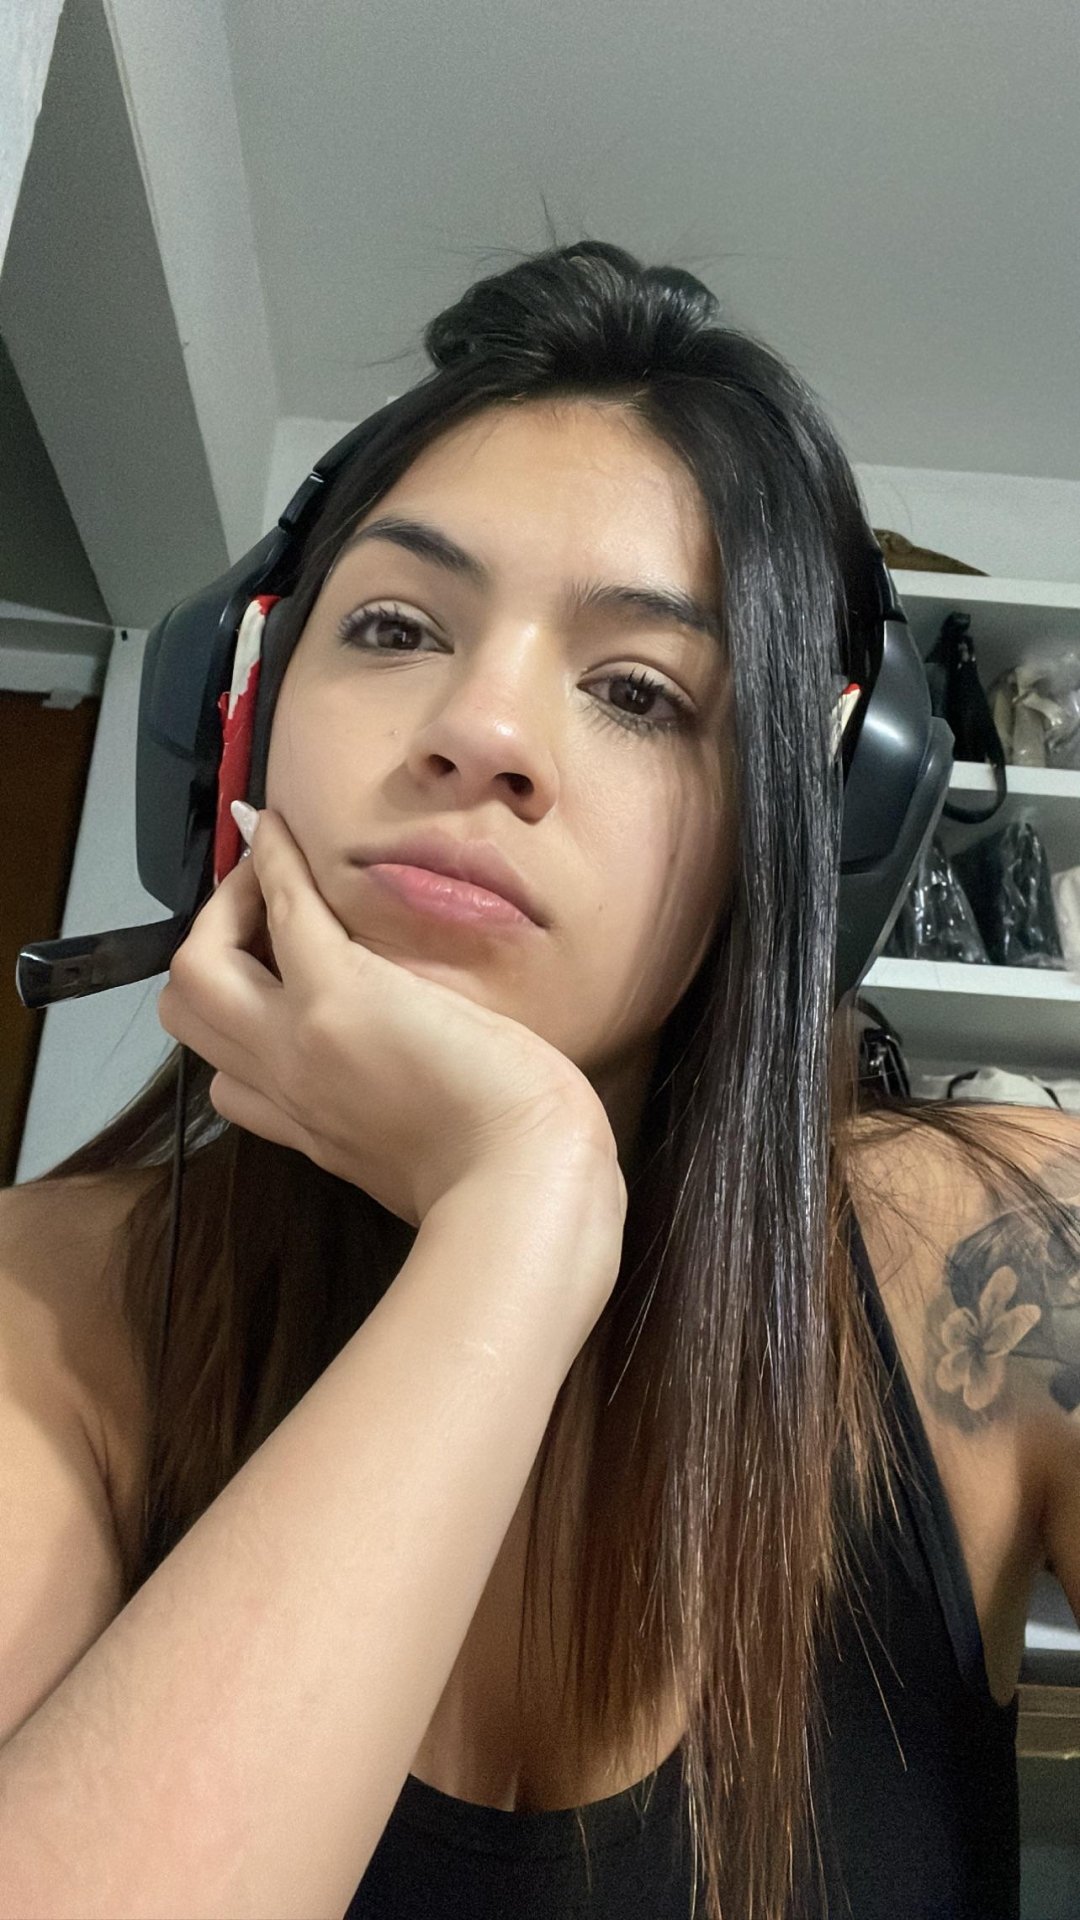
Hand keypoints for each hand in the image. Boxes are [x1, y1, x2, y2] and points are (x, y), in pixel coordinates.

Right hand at [156, 808, 624, 1230]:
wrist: (526, 1187)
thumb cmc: (512, 1185)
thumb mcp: (432, 1171)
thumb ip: (407, 1137)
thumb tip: (437, 1109)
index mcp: (316, 1133)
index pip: (231, 1087)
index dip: (242, 1030)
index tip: (277, 986)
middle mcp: (290, 1089)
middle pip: (188, 1017)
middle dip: (211, 957)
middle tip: (261, 922)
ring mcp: (300, 1040)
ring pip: (197, 970)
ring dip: (224, 911)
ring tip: (267, 878)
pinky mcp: (340, 995)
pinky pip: (281, 909)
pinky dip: (271, 862)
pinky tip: (276, 826)